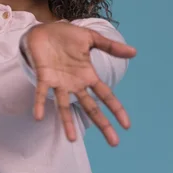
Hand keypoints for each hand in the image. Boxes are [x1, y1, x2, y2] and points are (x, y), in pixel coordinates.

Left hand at [23, 22, 136, 145]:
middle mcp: (74, 84)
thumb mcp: (90, 38)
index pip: (105, 95)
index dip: (116, 109)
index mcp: (87, 75)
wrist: (44, 29)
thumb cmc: (66, 36)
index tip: (126, 125)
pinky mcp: (43, 77)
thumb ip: (110, 47)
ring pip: (64, 106)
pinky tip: (38, 117)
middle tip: (114, 143)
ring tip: (72, 139)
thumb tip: (134, 52)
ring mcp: (59, 83)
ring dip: (67, 122)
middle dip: (102, 124)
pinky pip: (41, 93)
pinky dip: (39, 104)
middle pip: (90, 107)